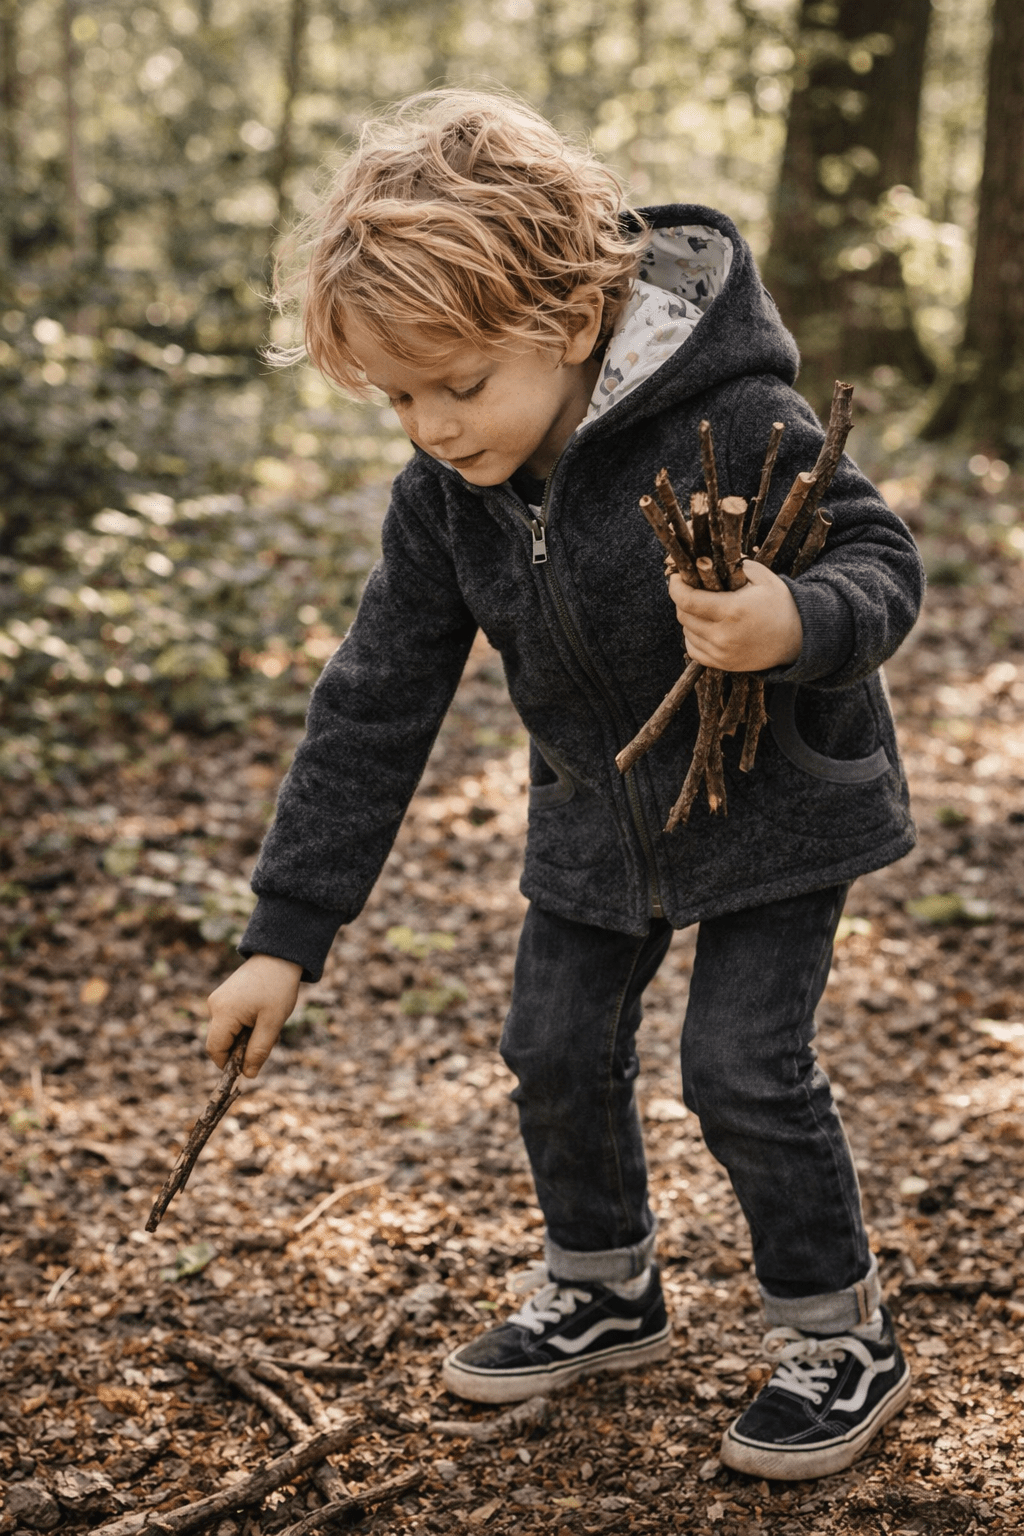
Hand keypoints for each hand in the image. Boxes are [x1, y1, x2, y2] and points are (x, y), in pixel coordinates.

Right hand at [207, 954, 302, 1077]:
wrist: (279, 956)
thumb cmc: (278, 988)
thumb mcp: (272, 1023)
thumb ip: (258, 1051)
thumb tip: (247, 1075)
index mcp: (223, 1013)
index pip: (215, 1050)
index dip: (229, 1063)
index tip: (249, 1064)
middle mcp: (214, 1006)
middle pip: (221, 1041)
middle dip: (242, 1048)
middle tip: (268, 1038)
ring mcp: (218, 999)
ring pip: (227, 1031)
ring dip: (246, 1035)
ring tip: (268, 1023)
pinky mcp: (224, 996)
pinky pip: (229, 1019)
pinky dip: (245, 1024)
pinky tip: (262, 1014)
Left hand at [667, 560, 802, 671]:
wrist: (798, 639)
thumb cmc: (779, 604)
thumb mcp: (762, 577)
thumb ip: (734, 565)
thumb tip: (705, 558)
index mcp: (732, 610)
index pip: (687, 599)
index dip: (676, 586)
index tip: (677, 577)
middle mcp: (724, 635)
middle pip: (684, 615)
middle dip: (683, 599)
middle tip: (693, 589)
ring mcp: (722, 653)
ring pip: (686, 631)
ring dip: (689, 617)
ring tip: (705, 608)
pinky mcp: (722, 664)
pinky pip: (692, 649)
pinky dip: (693, 636)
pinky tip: (707, 626)